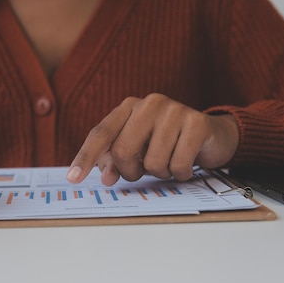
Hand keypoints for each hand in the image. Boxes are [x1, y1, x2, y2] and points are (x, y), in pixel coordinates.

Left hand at [66, 93, 239, 185]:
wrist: (210, 136)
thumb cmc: (166, 144)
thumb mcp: (138, 151)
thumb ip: (116, 161)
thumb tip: (105, 177)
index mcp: (129, 107)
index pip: (101, 133)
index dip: (85, 157)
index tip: (73, 179)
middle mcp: (149, 103)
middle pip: (123, 151)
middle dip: (131, 171)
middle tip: (142, 172)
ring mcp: (174, 110)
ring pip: (152, 163)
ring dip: (160, 174)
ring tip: (169, 162)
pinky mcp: (196, 122)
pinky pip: (178, 165)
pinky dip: (181, 173)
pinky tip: (187, 163)